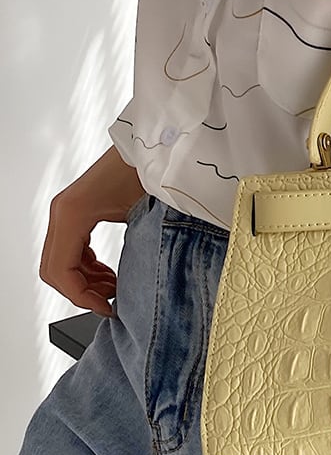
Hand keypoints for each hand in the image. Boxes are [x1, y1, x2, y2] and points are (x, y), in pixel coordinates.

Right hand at [39, 147, 145, 317]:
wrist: (152, 147)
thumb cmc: (148, 173)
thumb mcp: (141, 216)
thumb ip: (130, 252)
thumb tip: (130, 285)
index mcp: (72, 214)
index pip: (60, 270)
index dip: (80, 296)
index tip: (105, 308)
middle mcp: (63, 212)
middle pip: (54, 269)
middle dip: (80, 291)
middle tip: (109, 302)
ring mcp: (68, 211)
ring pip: (61, 260)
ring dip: (84, 280)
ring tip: (113, 288)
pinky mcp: (78, 212)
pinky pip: (72, 248)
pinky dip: (87, 266)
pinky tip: (110, 273)